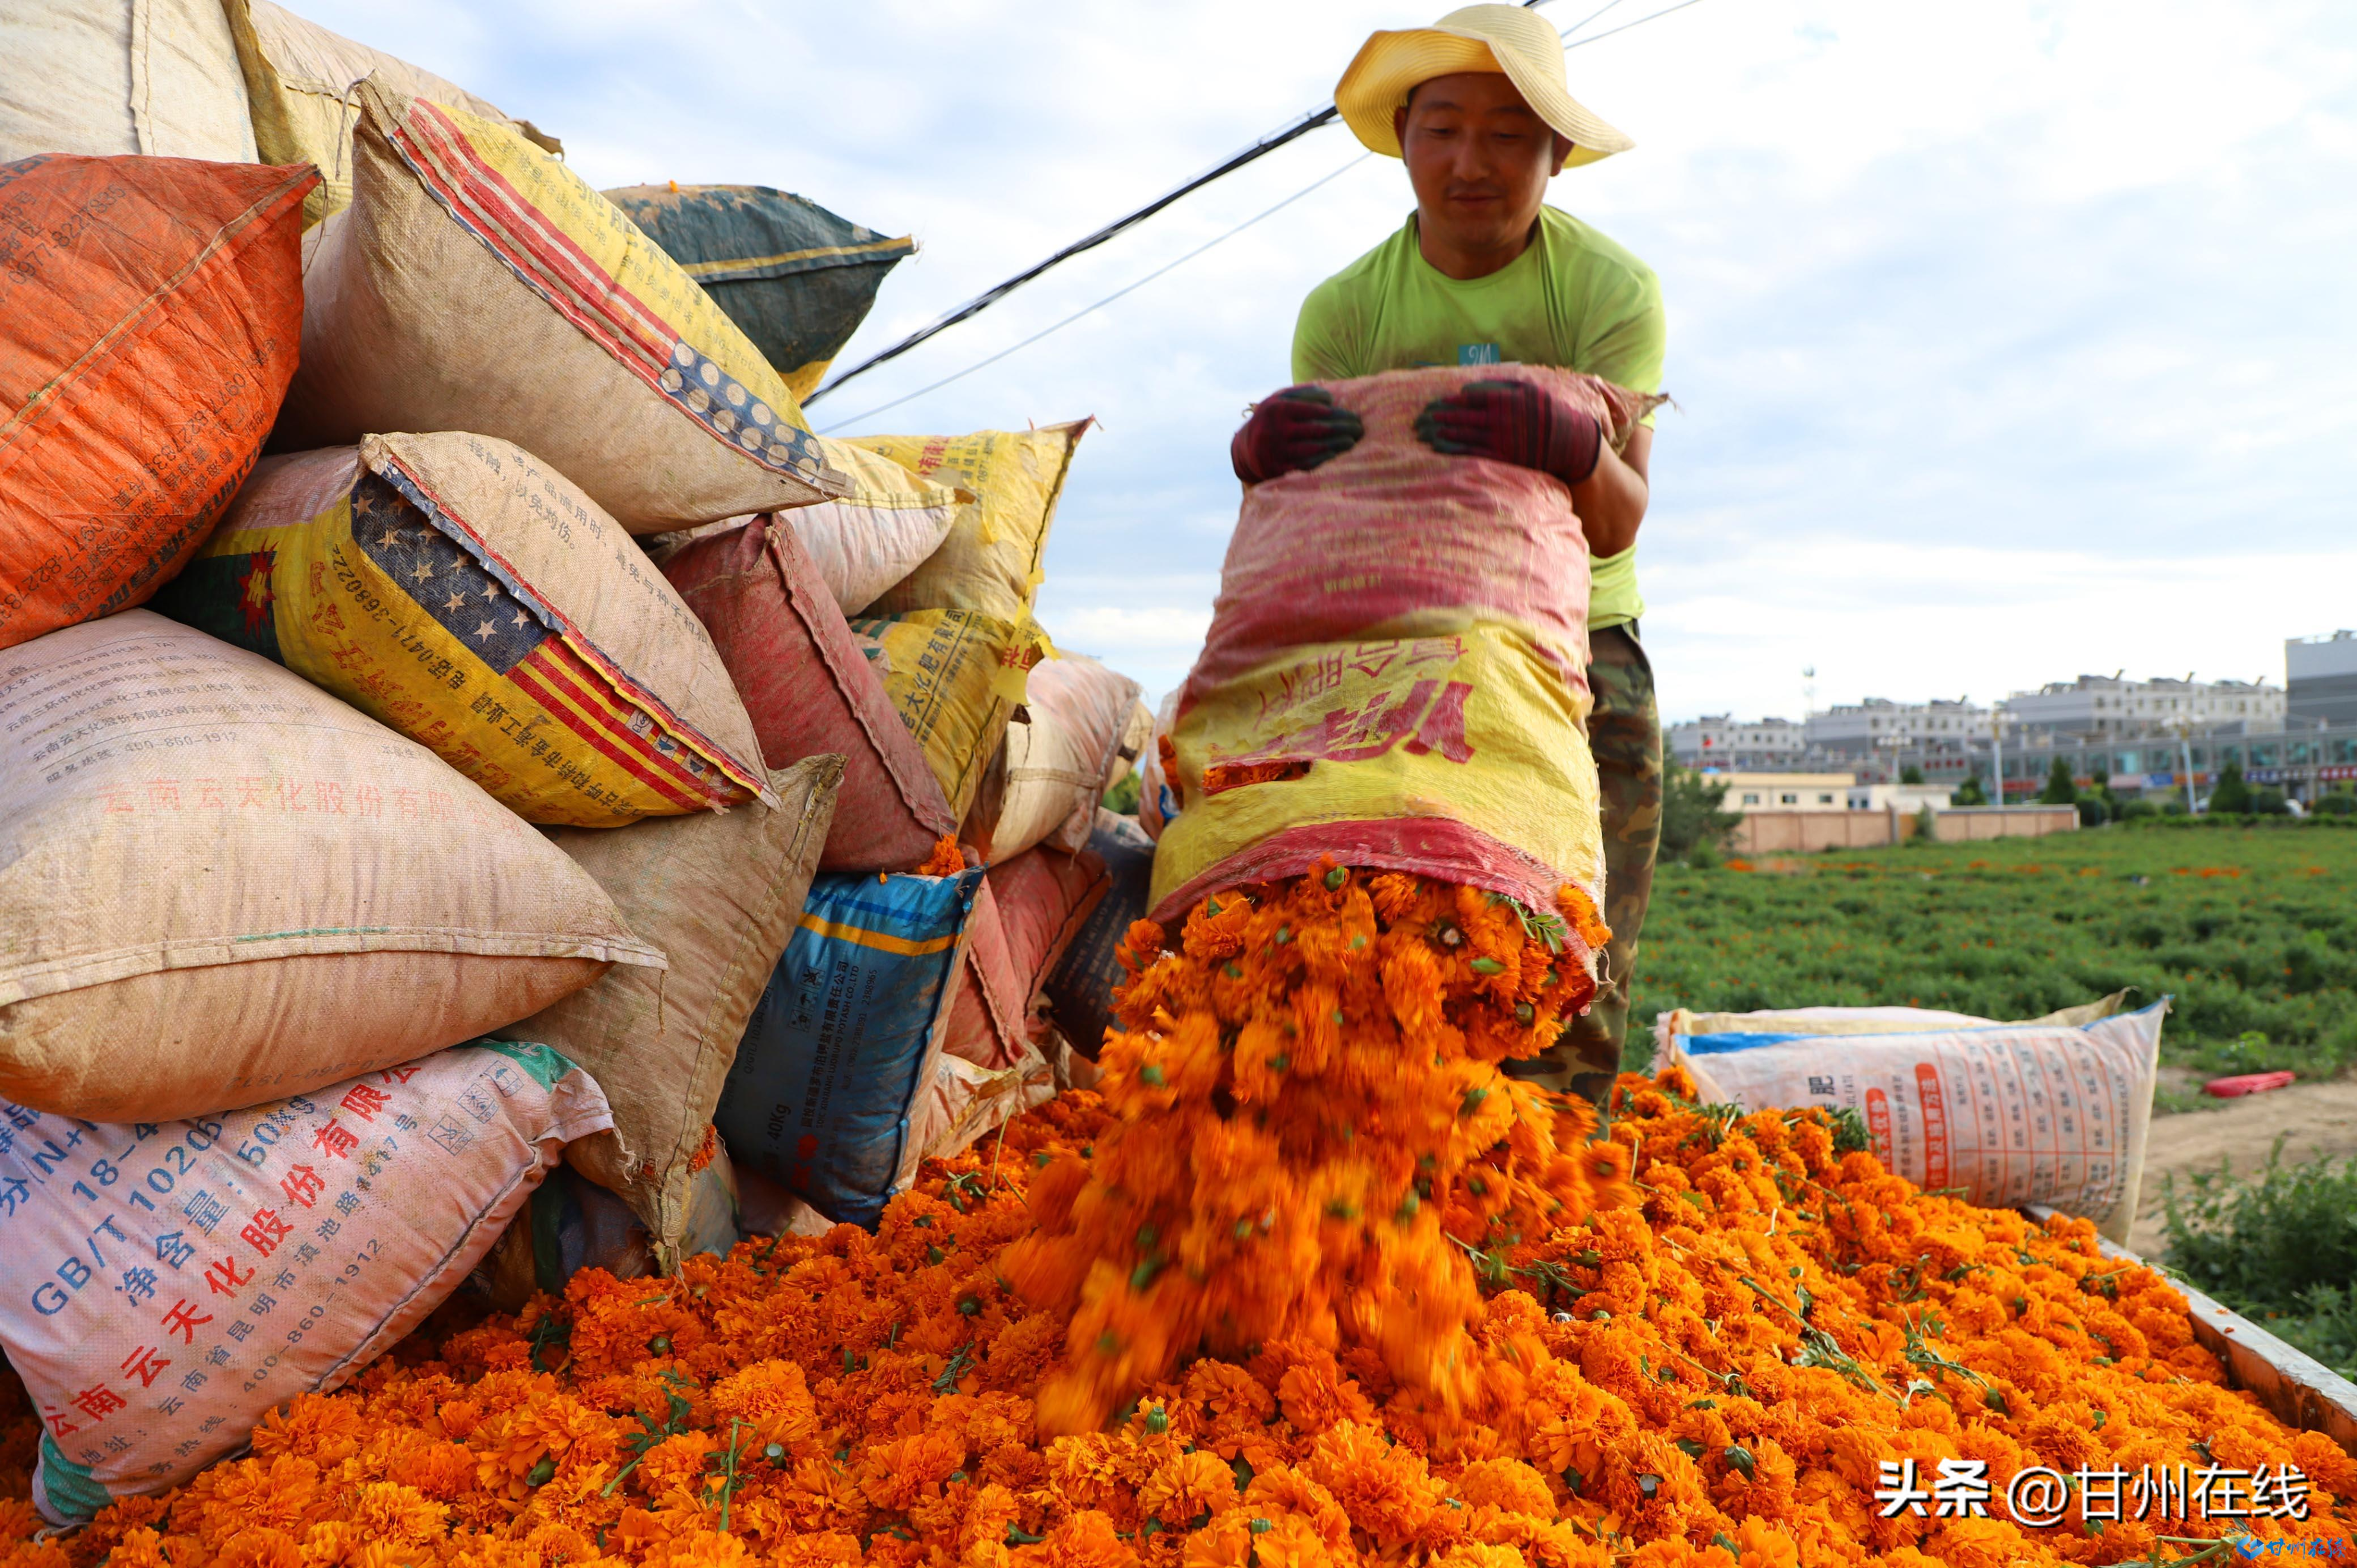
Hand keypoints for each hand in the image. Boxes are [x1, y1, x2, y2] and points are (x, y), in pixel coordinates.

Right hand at [1230, 386, 1364, 483]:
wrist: (1246, 449)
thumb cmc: (1271, 420)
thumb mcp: (1279, 400)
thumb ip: (1303, 393)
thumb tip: (1330, 398)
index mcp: (1277, 409)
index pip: (1316, 410)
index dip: (1339, 414)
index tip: (1353, 416)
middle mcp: (1276, 430)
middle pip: (1320, 429)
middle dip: (1344, 429)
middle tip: (1360, 428)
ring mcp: (1277, 452)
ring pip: (1317, 448)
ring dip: (1339, 445)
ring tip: (1353, 441)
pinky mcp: (1279, 470)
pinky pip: (1308, 465)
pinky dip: (1326, 460)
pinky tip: (1338, 455)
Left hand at [1414, 378, 1601, 486]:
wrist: (1571, 444)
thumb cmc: (1548, 414)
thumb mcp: (1530, 390)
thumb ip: (1501, 386)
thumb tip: (1469, 388)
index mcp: (1506, 398)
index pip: (1470, 397)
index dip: (1450, 400)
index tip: (1436, 402)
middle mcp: (1500, 418)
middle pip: (1462, 415)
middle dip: (1438, 416)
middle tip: (1419, 418)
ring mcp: (1500, 438)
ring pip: (1463, 433)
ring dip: (1441, 432)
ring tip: (1424, 432)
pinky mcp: (1502, 456)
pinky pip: (1472, 452)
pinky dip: (1453, 448)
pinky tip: (1438, 447)